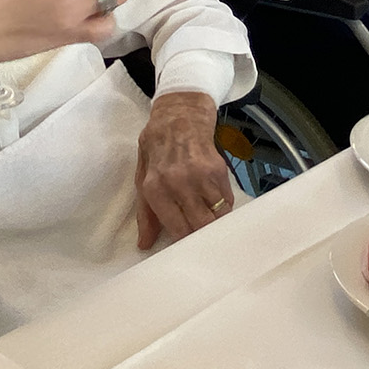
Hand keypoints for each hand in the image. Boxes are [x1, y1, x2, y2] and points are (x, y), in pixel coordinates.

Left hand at [134, 92, 234, 248]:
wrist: (179, 117)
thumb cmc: (156, 150)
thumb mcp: (142, 179)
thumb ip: (145, 214)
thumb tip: (145, 245)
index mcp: (155, 188)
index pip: (177, 229)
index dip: (186, 244)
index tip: (188, 250)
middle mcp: (179, 183)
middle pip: (200, 226)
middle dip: (203, 238)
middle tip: (202, 243)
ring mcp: (202, 176)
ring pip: (217, 216)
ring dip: (215, 224)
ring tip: (210, 225)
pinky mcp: (219, 170)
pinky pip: (227, 201)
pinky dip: (223, 208)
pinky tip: (215, 206)